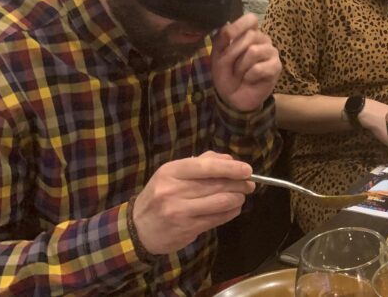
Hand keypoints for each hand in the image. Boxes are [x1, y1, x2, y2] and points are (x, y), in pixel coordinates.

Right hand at [132, 151, 254, 254]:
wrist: (138, 229)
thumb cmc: (160, 196)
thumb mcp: (172, 175)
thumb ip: (201, 163)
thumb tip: (230, 159)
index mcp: (170, 171)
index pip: (206, 166)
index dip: (230, 168)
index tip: (247, 170)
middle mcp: (173, 190)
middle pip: (217, 184)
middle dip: (239, 184)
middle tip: (250, 184)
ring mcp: (180, 211)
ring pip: (222, 202)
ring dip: (237, 199)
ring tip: (240, 197)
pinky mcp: (187, 228)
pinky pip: (218, 218)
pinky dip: (231, 212)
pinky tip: (233, 209)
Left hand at [212, 13, 281, 111]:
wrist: (233, 97)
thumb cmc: (226, 74)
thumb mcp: (218, 56)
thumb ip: (221, 40)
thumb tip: (228, 28)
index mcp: (248, 34)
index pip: (251, 19)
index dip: (239, 25)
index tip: (228, 37)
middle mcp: (262, 40)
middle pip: (250, 36)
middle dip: (234, 53)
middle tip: (230, 66)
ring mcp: (271, 52)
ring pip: (254, 51)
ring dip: (240, 66)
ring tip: (240, 74)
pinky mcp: (276, 67)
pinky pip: (259, 67)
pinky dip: (249, 76)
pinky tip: (250, 79)